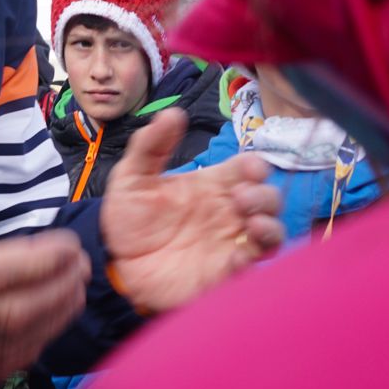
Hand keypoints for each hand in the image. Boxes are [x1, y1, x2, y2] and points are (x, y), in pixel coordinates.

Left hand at [100, 109, 282, 312]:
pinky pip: (253, 269)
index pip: (248, 169)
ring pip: (272, 233)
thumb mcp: (131, 178)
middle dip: (264, 195)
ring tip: (253, 224)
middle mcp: (228, 213)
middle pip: (268, 199)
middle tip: (240, 199)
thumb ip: (149, 146)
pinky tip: (237, 258)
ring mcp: (229, 243)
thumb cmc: (129, 218)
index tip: (249, 169)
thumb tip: (172, 114)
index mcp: (211, 185)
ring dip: (271, 227)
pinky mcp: (224, 274)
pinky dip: (252, 261)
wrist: (116, 262)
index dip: (255, 166)